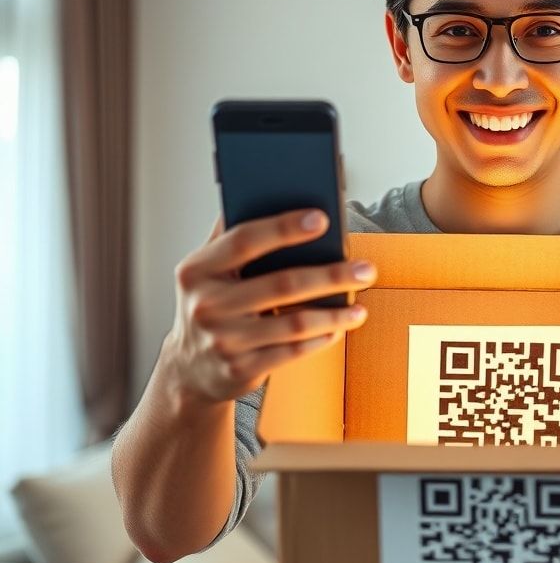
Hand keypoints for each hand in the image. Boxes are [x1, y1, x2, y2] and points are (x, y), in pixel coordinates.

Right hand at [160, 209, 375, 404]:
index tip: (323, 219)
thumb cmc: (211, 305)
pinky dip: (320, 338)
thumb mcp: (207, 270)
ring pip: (293, 323)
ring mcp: (223, 340)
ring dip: (334, 314)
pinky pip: (292, 352)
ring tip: (359, 307)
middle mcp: (207, 305)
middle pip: (282, 284)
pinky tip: (338, 328)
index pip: (245, 240)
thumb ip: (230, 235)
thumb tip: (268, 193)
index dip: (284, 228)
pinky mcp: (241, 369)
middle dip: (331, 275)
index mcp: (198, 270)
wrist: (190, 369)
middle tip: (365, 269)